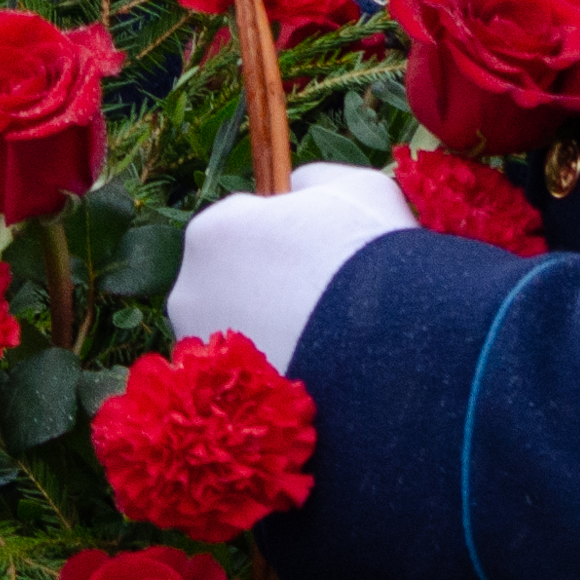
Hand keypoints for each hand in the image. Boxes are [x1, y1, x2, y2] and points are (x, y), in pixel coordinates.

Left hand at [167, 164, 417, 373]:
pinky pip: (242, 382)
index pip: (238, 226)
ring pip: (233, 334)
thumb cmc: (372, 255)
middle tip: (322, 304)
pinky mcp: (217, 400)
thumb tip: (297, 185)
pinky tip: (314, 380)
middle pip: (227, 282)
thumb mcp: (355, 187)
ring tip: (323, 348)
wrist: (391, 349)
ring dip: (266, 335)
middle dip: (265, 289)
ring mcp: (200, 351)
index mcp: (212, 230)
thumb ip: (313, 179)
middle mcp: (188, 289)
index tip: (318, 255)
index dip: (281, 239)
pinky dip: (268, 381)